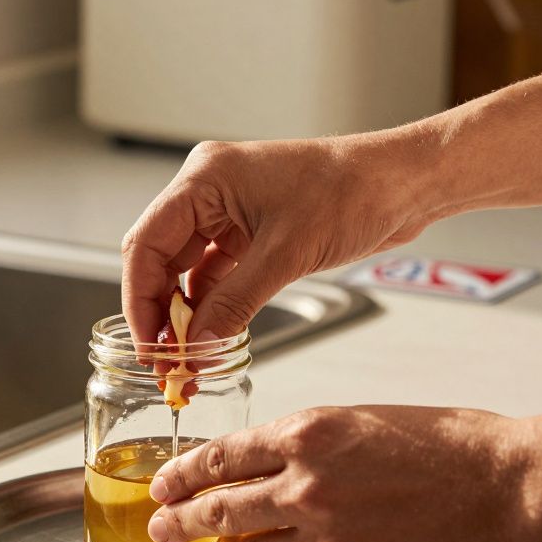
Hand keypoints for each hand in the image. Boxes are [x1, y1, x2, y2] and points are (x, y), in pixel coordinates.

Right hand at [121, 135, 440, 343]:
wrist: (402, 183)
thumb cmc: (353, 191)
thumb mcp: (287, 254)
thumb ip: (234, 304)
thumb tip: (196, 347)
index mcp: (204, 178)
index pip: (146, 244)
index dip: (139, 300)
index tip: (148, 346)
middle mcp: (208, 191)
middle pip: (160, 259)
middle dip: (160, 314)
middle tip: (165, 363)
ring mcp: (228, 211)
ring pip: (186, 271)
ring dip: (186, 316)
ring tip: (187, 360)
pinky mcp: (250, 231)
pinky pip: (216, 274)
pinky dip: (212, 307)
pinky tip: (211, 338)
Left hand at [146, 405, 541, 541]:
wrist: (512, 487)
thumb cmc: (452, 447)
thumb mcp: (363, 421)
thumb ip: (309, 445)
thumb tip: (271, 467)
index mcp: (309, 433)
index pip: (221, 456)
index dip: (183, 474)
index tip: (164, 485)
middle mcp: (309, 484)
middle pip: (220, 510)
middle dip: (181, 520)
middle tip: (161, 527)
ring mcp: (330, 537)